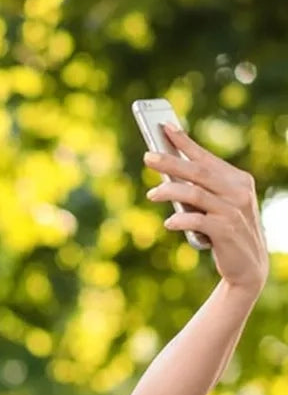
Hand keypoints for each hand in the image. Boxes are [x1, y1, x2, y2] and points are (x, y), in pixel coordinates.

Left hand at [144, 126, 268, 292]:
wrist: (247, 266)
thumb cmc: (226, 232)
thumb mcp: (217, 207)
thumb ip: (200, 192)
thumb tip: (168, 177)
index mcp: (237, 180)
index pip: (206, 157)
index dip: (185, 142)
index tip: (165, 128)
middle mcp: (238, 191)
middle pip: (198, 172)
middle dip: (171, 162)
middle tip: (147, 156)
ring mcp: (233, 210)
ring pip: (195, 194)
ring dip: (170, 192)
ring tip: (151, 194)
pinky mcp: (226, 230)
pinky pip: (197, 220)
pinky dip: (180, 220)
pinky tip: (169, 222)